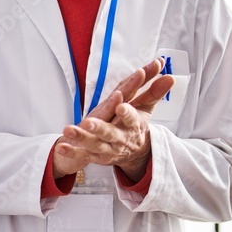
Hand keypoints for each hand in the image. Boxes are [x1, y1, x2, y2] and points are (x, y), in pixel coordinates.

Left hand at [52, 59, 174, 180]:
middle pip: (110, 133)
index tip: (121, 104)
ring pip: (94, 144)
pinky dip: (71, 151)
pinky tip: (60, 146)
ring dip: (81, 138)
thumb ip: (155, 92)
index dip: (127, 112)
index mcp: (133, 126)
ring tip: (68, 130)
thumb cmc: (136, 125)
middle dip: (100, 128)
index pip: (131, 118)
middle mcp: (120, 138)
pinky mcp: (96, 156)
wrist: (133, 153)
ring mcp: (107, 148)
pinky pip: (82, 154)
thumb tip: (171, 75)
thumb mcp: (146, 109)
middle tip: (89, 122)